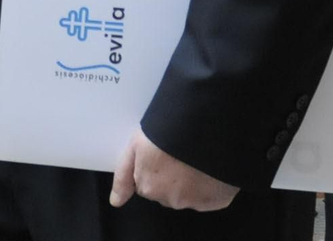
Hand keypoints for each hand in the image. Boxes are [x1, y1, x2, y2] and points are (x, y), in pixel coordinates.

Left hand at [109, 126, 237, 211]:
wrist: (203, 129)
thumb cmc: (166, 133)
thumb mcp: (136, 146)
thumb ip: (123, 176)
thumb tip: (115, 202)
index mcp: (148, 187)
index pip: (145, 184)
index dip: (151, 168)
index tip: (158, 154)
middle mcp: (170, 200)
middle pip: (166, 192)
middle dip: (170, 178)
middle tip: (177, 155)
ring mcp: (195, 202)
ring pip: (187, 195)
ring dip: (189, 182)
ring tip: (193, 158)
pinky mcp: (217, 201)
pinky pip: (209, 197)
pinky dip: (208, 186)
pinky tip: (209, 167)